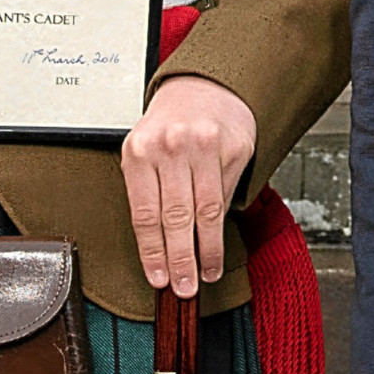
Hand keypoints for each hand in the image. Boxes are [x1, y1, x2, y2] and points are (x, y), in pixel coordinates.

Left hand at [121, 73, 256, 296]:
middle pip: (176, 217)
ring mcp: (205, 145)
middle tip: (184, 286)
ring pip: (205, 212)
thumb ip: (149, 193)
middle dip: (180, 260)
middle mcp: (171, 146)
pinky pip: (226, 196)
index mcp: (139, 150)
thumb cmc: (169, 124)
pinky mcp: (233, 148)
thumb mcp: (145, 150)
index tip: (159, 278)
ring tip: (205, 272)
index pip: (144, 214)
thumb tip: (158, 250)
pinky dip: (222, 224)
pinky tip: (217, 240)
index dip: (152, 253)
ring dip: (206, 250)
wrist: (205, 86)